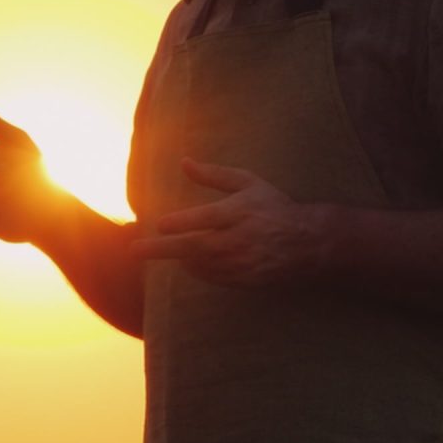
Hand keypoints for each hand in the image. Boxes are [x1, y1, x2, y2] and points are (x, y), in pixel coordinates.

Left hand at [131, 158, 328, 288]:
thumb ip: (214, 175)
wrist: (307, 243)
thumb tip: (184, 162)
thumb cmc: (273, 207)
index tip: (160, 224)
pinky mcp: (244, 280)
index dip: (180, 223)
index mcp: (239, 212)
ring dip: (179, 258)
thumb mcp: (248, 183)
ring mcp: (242, 263)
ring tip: (163, 249)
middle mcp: (239, 239)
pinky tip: (189, 261)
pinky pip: (212, 278)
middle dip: (161, 249)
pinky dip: (197, 270)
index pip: (204, 219)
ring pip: (200, 265)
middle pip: (194, 246)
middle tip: (134, 250)